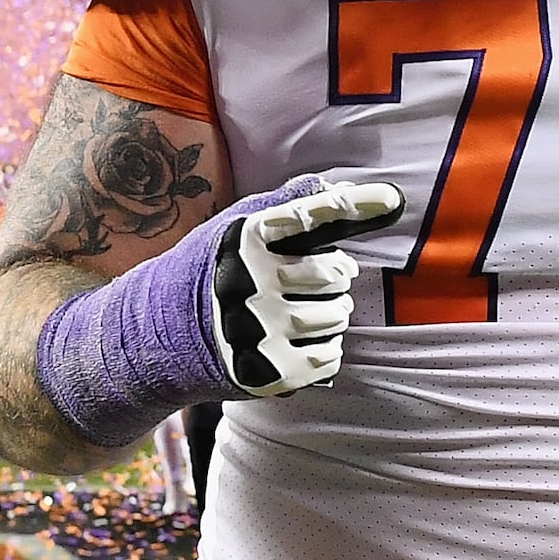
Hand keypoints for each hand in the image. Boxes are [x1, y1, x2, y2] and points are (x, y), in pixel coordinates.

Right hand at [211, 180, 409, 393]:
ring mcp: (257, 328)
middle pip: (335, 273)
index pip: (309, 217)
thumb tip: (341, 189)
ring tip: (304, 314)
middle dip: (333, 278)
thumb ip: (290, 208)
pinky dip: (325, 352)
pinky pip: (330, 357)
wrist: (164, 332)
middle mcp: (249, 280)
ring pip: (337, 317)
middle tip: (310, 284)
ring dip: (331, 316)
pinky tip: (300, 344)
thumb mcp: (236, 228)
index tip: (393, 199)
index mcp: (245, 238)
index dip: (353, 206)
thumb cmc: (215, 271)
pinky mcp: (266, 371)